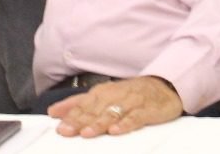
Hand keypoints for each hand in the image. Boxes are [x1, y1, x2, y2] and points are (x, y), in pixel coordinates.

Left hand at [48, 75, 182, 136]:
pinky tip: (116, 130)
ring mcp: (131, 102)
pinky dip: (126, 123)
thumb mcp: (103, 95)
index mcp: (103, 92)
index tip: (59, 127)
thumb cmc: (131, 93)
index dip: (70, 116)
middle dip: (80, 121)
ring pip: (113, 113)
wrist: (165, 85)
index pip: (83, 105)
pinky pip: (136, 117)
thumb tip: (54, 111)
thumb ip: (78, 103)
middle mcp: (115, 95)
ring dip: (99, 123)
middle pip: (95, 109)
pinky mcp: (147, 110)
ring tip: (87, 133)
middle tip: (67, 131)